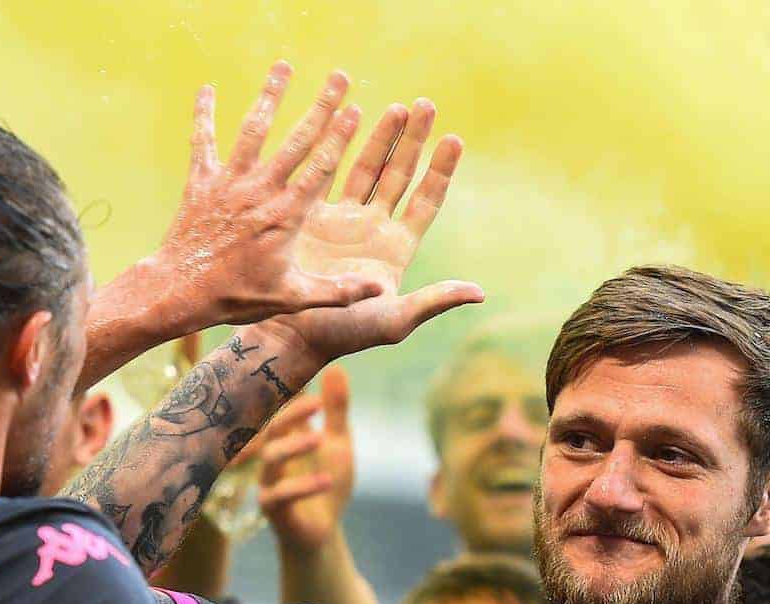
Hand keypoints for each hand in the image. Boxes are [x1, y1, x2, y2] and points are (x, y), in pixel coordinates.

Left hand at [138, 63, 388, 336]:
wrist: (179, 291)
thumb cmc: (238, 296)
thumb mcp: (293, 299)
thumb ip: (338, 291)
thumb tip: (380, 289)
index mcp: (286, 216)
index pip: (320, 169)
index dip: (339, 138)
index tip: (355, 110)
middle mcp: (259, 191)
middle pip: (296, 140)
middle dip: (320, 106)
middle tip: (339, 77)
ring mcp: (228, 183)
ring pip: (253, 130)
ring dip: (270, 96)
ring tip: (284, 66)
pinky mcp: (201, 182)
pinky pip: (202, 141)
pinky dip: (204, 115)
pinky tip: (206, 89)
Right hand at [250, 369, 356, 553]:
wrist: (323, 530)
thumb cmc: (326, 481)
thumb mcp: (338, 443)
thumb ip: (336, 410)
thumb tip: (336, 367)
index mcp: (286, 434)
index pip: (281, 405)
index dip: (288, 388)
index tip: (299, 364)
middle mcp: (271, 453)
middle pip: (273, 427)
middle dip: (292, 414)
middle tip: (316, 403)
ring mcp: (267, 480)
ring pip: (271, 459)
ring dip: (294, 447)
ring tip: (319, 438)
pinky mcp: (271, 508)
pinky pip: (280, 495)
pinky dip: (303, 487)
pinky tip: (326, 480)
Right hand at [266, 98, 484, 361]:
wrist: (290, 333)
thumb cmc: (345, 333)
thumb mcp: (395, 320)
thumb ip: (434, 301)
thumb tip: (480, 293)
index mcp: (398, 248)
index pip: (427, 200)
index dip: (440, 170)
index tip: (454, 138)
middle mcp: (374, 229)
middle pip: (401, 175)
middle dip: (414, 141)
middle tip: (427, 104)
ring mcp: (343, 220)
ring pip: (368, 169)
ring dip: (383, 137)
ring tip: (398, 105)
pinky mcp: (312, 216)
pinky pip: (328, 173)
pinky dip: (339, 147)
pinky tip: (347, 119)